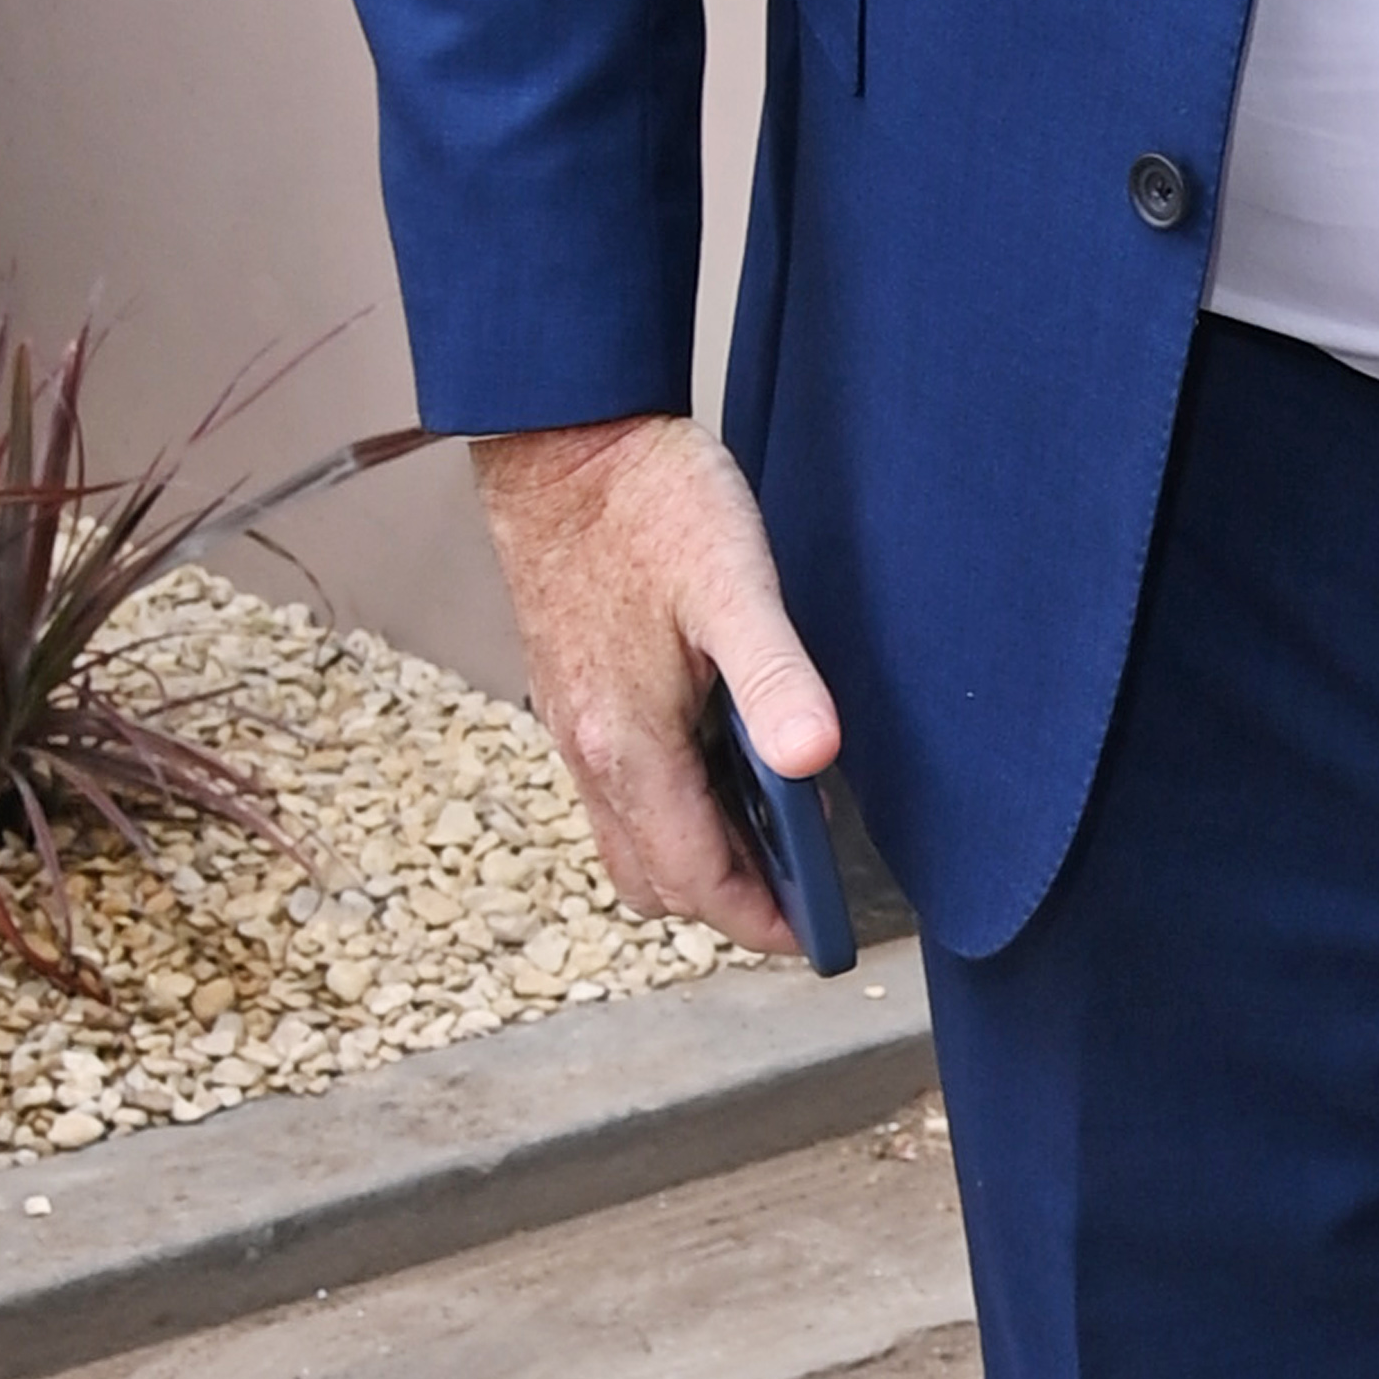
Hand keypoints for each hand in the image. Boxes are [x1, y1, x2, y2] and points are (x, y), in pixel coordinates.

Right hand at [472, 414, 840, 957]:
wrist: (563, 442)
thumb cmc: (649, 500)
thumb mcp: (733, 580)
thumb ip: (775, 674)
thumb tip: (815, 763)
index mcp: (629, 743)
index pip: (695, 878)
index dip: (759, 918)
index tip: (815, 936)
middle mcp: (590, 751)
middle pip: (654, 880)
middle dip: (726, 900)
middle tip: (801, 882)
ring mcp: (572, 726)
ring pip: (628, 840)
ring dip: (693, 854)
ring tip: (769, 823)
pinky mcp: (570, 695)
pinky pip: (614, 791)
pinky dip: (667, 807)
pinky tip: (717, 757)